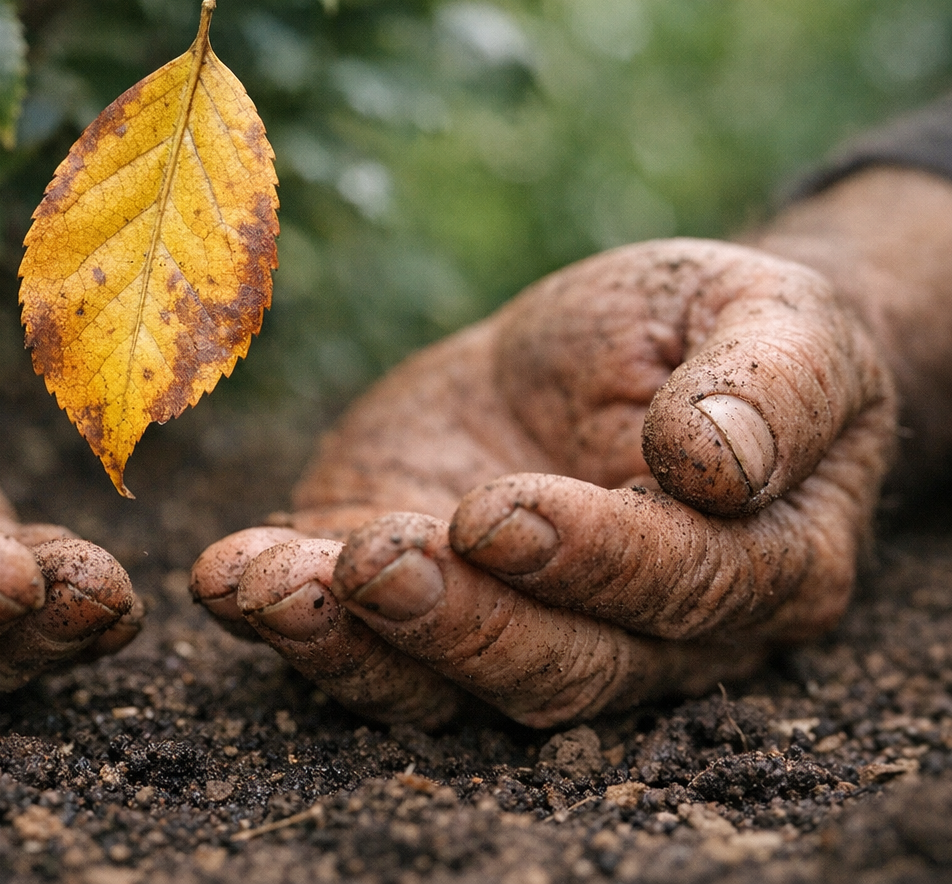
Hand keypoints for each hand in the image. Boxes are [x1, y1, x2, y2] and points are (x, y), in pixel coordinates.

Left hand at [192, 239, 894, 727]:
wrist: (613, 345)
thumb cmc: (711, 333)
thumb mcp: (773, 318)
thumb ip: (774, 384)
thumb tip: (714, 464)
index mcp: (756, 570)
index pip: (680, 590)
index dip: (593, 561)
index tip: (502, 511)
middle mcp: (636, 639)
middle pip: (555, 668)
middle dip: (459, 623)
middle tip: (381, 560)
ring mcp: (509, 629)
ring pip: (441, 684)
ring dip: (354, 646)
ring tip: (278, 588)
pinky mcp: (406, 604)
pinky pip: (349, 644)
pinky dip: (282, 618)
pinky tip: (229, 575)